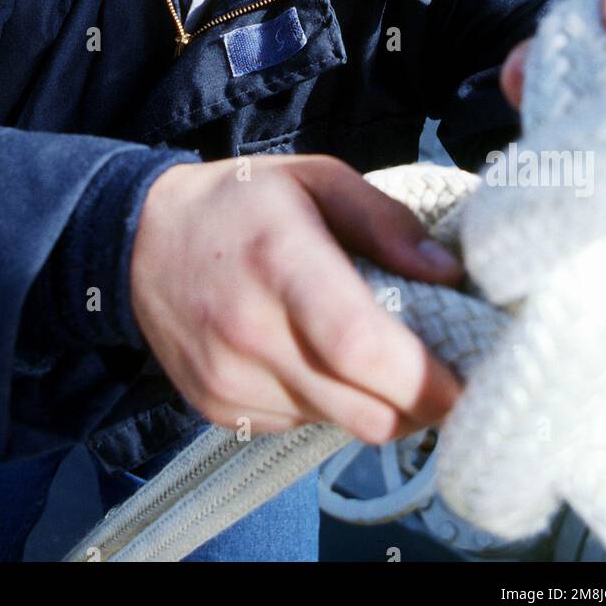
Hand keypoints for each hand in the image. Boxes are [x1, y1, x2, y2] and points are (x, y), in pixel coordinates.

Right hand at [130, 153, 464, 445]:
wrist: (139, 240)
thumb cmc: (241, 202)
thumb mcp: (316, 179)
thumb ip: (384, 220)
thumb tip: (447, 273)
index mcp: (280, 262)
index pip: (358, 345)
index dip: (422, 377)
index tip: (465, 380)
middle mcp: (249, 332)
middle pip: (363, 408)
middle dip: (418, 403)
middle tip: (441, 372)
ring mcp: (229, 381)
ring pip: (340, 426)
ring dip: (372, 402)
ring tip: (372, 355)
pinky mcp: (218, 410)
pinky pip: (301, 426)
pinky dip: (328, 404)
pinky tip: (316, 359)